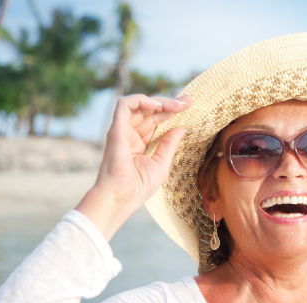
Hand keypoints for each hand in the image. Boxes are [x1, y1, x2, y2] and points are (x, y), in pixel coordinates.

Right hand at [75, 94, 191, 240]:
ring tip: (176, 105)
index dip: (172, 110)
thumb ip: (169, 144)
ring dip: (158, 101)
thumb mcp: (161, 163)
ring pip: (139, 104)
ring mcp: (123, 130)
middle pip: (150, 110)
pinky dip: (140, 100)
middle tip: (188, 101)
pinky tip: (156, 106)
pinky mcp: (116, 129)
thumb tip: (181, 128)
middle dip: (170, 103)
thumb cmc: (138, 187)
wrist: (121, 198)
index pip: (157, 119)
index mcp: (141, 141)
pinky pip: (124, 105)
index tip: (190, 104)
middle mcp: (131, 133)